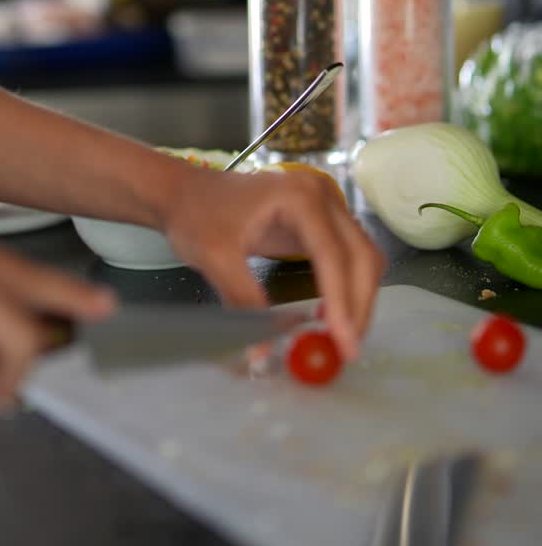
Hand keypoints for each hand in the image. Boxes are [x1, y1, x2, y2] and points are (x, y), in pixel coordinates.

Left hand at [163, 167, 384, 359]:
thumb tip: (264, 352)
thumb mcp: (216, 259)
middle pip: (360, 255)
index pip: (333, 255)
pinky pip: (346, 255)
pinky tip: (331, 314)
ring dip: (358, 298)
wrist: (184, 192)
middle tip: (346, 350)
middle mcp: (322, 195)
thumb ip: (245, 304)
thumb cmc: (196, 215)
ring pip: (361, 256)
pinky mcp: (321, 219)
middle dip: (358, 305)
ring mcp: (325, 205)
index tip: (343, 343)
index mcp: (299, 197)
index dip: (342, 302)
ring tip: (340, 337)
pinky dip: (346, 286)